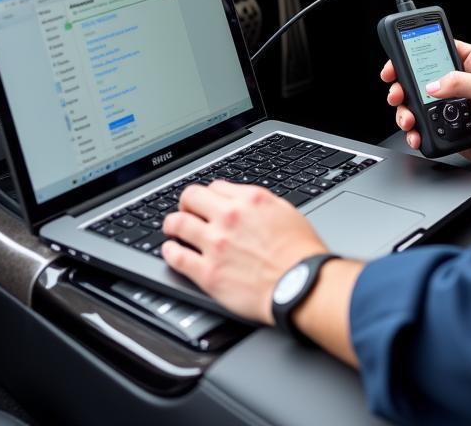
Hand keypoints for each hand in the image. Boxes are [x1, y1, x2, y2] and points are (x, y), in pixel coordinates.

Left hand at [162, 181, 328, 323]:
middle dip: (186, 203)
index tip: (207, 202)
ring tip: (172, 229)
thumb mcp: (284, 211)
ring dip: (172, 224)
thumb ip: (258, 203)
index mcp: (249, 200)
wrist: (301, 284)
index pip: (215, 186)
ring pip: (177, 224)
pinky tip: (170, 250)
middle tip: (185, 211)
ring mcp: (215, 245)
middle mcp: (229, 217)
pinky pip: (176, 257)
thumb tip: (242, 202)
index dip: (210, 195)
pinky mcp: (208, 273)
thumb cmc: (300, 252)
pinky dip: (169, 251)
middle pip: (190, 198)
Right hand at [382, 40, 470, 176]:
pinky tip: (418, 134)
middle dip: (404, 87)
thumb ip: (459, 83)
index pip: (438, 51)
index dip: (414, 54)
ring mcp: (458, 109)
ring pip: (422, 107)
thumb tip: (431, 84)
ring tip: (407, 118)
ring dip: (408, 112)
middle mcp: (464, 85)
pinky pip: (430, 131)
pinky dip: (419, 133)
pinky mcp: (456, 132)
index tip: (396, 63)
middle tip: (396, 92)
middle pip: (423, 80)